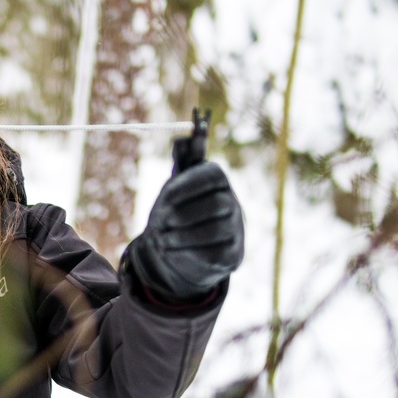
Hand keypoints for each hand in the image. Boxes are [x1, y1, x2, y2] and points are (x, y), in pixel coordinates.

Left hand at [124, 162, 243, 301]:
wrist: (184, 247)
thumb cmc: (178, 210)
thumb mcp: (175, 187)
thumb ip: (178, 164)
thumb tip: (179, 141)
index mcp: (219, 182)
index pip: (213, 176)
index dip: (189, 185)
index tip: (166, 197)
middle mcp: (233, 203)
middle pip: (217, 205)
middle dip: (184, 214)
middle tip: (160, 221)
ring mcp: (236, 230)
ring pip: (216, 231)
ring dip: (182, 235)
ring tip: (160, 239)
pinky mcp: (233, 255)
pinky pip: (215, 254)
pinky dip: (188, 253)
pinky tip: (169, 250)